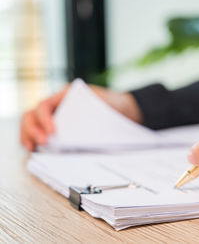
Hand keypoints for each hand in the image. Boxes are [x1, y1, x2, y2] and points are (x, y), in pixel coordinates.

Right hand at [20, 84, 142, 150]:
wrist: (122, 107)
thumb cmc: (111, 103)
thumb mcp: (104, 102)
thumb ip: (93, 111)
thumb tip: (86, 128)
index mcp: (64, 95)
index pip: (45, 105)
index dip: (44, 119)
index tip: (53, 131)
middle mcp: (55, 106)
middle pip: (32, 115)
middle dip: (32, 129)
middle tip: (43, 142)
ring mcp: (54, 118)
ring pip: (31, 125)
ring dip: (28, 136)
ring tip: (34, 149)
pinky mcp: (57, 131)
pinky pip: (40, 135)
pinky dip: (35, 142)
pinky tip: (37, 151)